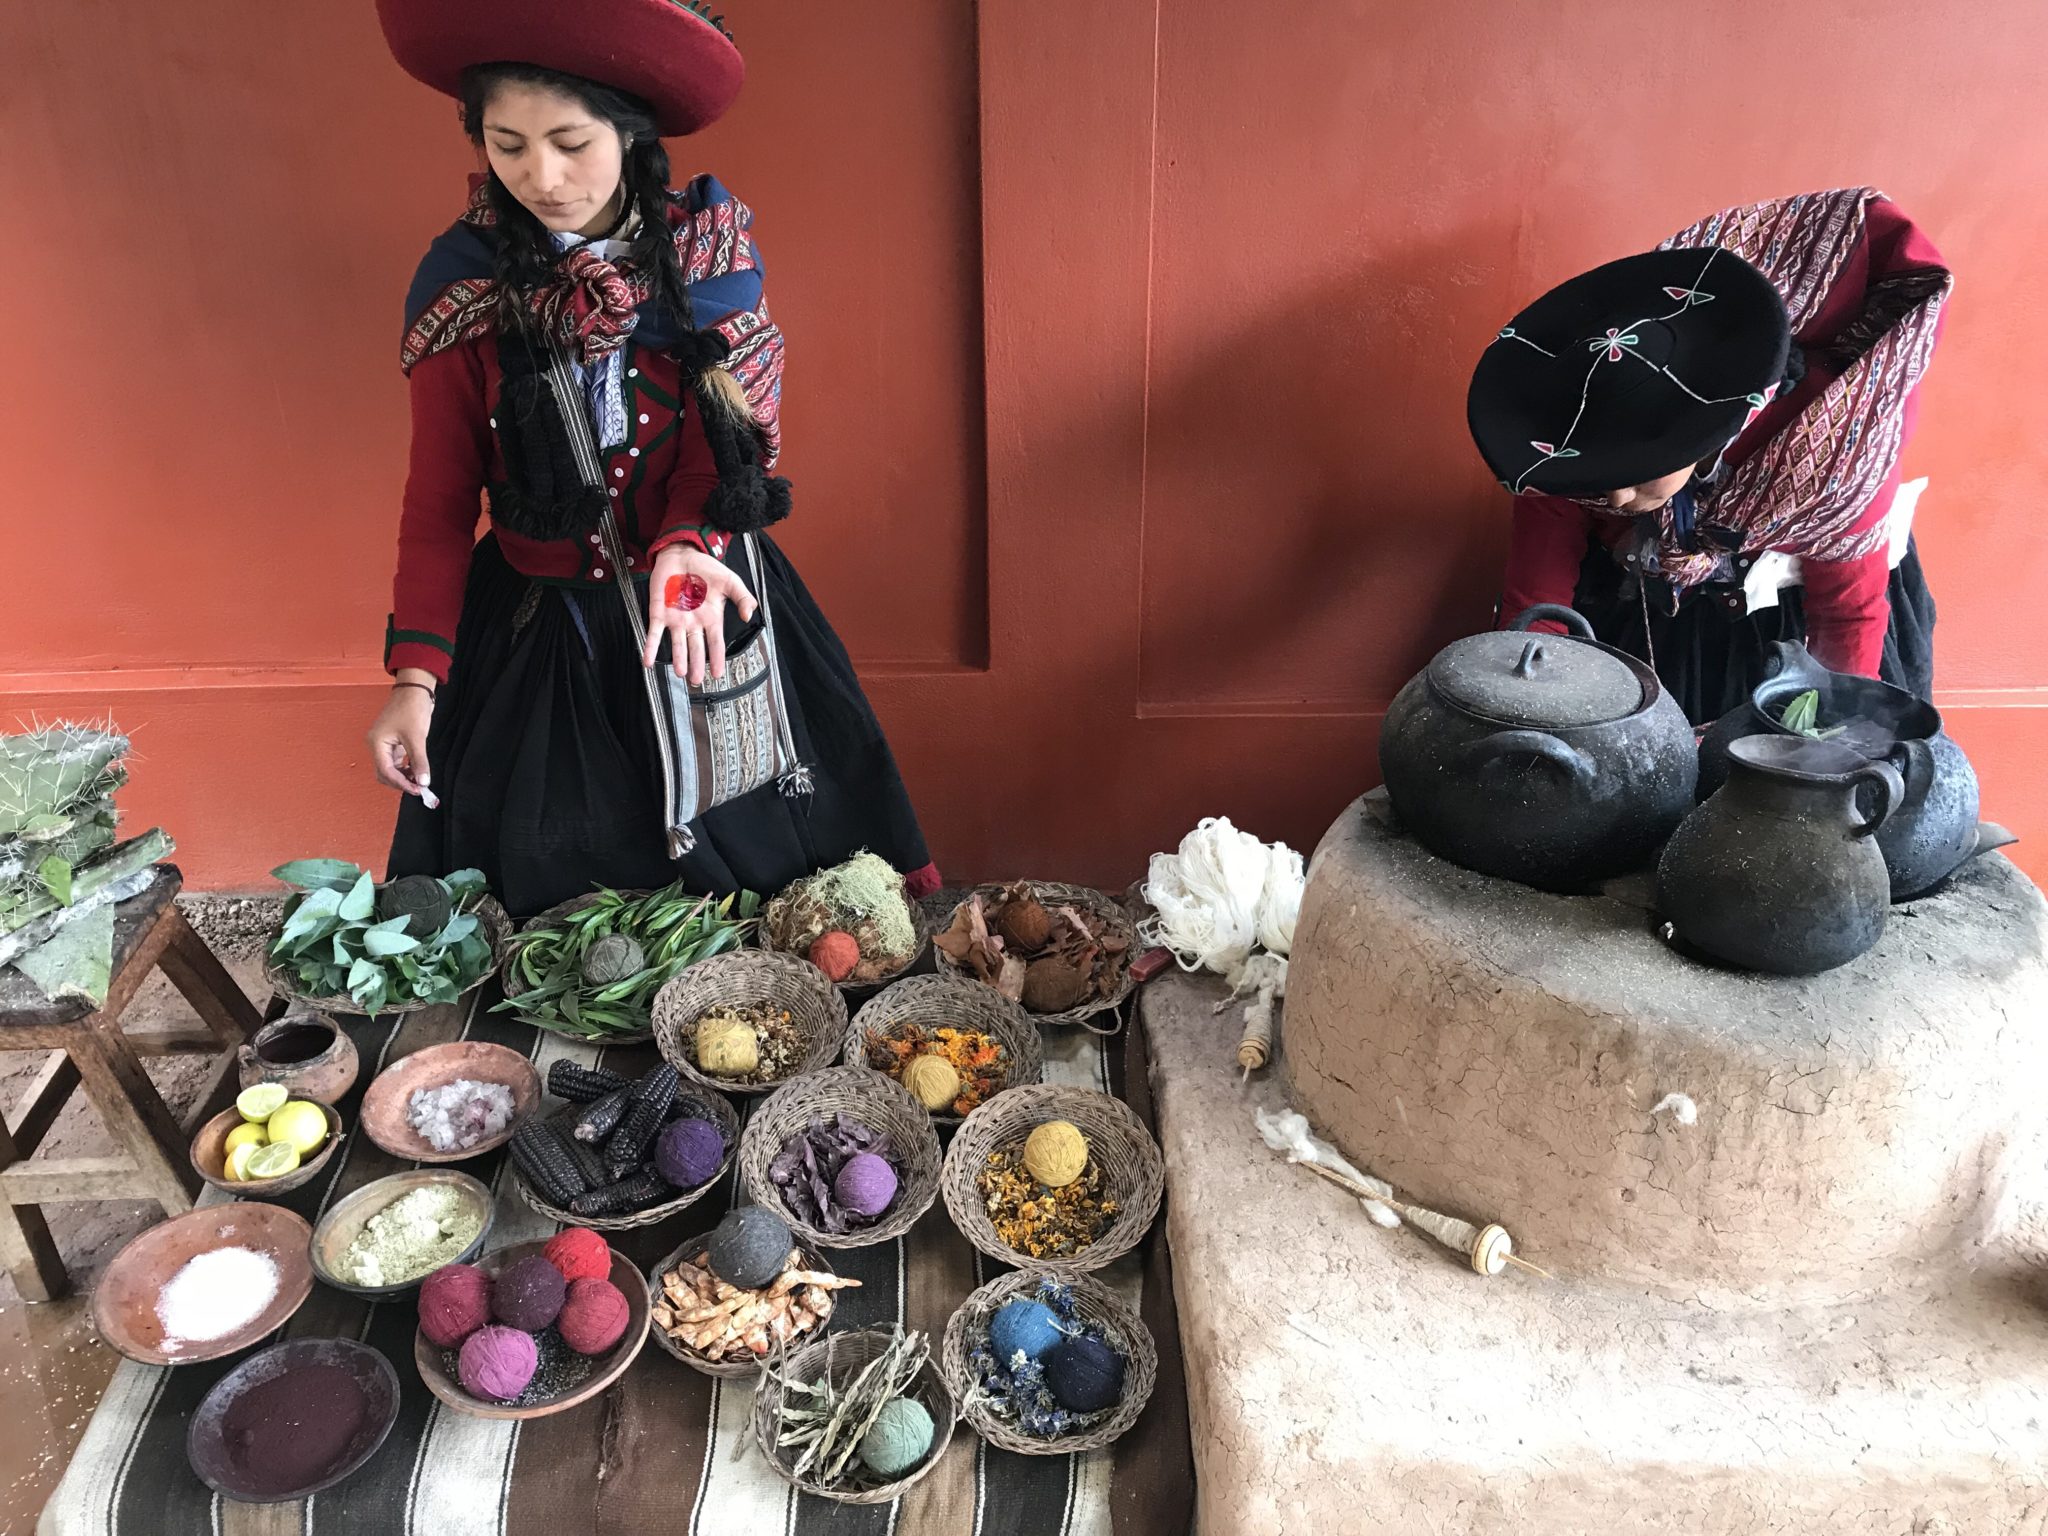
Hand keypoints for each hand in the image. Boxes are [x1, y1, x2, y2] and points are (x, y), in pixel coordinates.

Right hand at [367, 678, 435, 798]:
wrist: (414, 689)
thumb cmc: (412, 708)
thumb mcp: (417, 737)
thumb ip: (419, 761)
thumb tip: (423, 782)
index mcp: (376, 743)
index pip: (385, 771)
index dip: (401, 783)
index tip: (417, 789)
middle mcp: (376, 745)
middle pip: (384, 773)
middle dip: (400, 782)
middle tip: (419, 788)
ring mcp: (383, 743)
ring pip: (390, 768)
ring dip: (403, 776)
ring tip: (420, 780)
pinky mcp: (392, 742)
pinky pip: (396, 761)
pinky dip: (405, 768)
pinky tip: (417, 771)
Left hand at [644, 544, 756, 686]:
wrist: (682, 554)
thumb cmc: (706, 569)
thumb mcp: (730, 581)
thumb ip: (741, 597)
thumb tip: (749, 614)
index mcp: (711, 618)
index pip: (715, 643)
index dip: (716, 658)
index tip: (718, 674)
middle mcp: (693, 623)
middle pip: (695, 648)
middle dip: (696, 665)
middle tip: (696, 681)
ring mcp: (675, 620)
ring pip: (677, 644)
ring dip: (677, 659)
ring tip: (680, 673)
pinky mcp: (659, 613)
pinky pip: (654, 633)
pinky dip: (651, 647)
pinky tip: (648, 661)